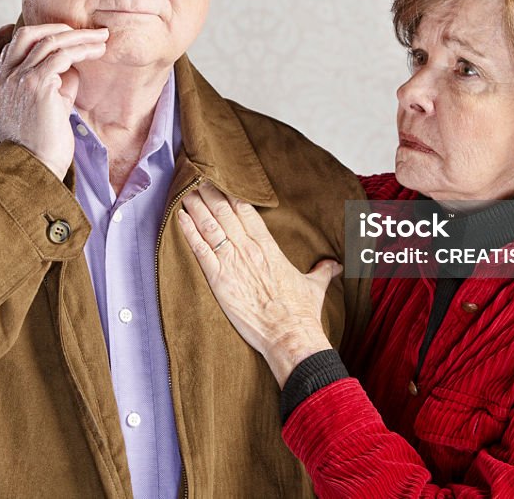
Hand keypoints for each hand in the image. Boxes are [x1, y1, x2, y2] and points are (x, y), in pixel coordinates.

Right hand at [0, 24, 107, 180]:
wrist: (35, 169)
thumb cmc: (44, 146)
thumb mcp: (47, 107)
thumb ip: (56, 83)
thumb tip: (74, 64)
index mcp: (0, 84)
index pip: (16, 45)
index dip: (44, 35)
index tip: (71, 37)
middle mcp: (4, 78)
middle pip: (28, 34)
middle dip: (60, 28)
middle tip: (89, 31)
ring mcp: (18, 80)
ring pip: (49, 41)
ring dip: (79, 37)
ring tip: (102, 38)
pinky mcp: (35, 85)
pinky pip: (62, 55)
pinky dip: (82, 49)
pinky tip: (98, 51)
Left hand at [178, 182, 338, 386]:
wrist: (289, 335)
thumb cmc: (301, 312)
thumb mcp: (314, 286)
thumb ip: (322, 271)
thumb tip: (334, 265)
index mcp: (269, 247)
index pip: (247, 212)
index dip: (232, 195)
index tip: (222, 182)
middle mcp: (249, 249)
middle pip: (225, 213)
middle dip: (210, 194)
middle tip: (198, 178)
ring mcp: (233, 263)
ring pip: (210, 226)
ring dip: (196, 207)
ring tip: (185, 192)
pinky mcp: (219, 280)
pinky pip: (200, 250)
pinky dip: (188, 232)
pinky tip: (179, 218)